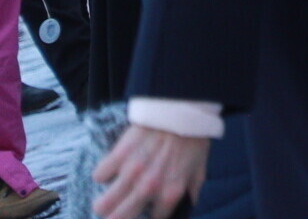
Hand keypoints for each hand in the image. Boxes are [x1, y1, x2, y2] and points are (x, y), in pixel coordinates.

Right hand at [94, 123, 211, 218]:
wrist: (183, 109)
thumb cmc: (192, 141)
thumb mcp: (199, 171)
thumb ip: (190, 194)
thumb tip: (184, 210)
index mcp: (170, 194)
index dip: (147, 217)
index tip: (143, 212)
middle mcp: (149, 188)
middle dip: (115, 218)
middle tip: (117, 210)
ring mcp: (131, 172)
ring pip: (102, 206)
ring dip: (104, 203)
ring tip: (110, 196)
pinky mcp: (118, 156)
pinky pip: (99, 176)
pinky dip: (104, 173)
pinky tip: (114, 168)